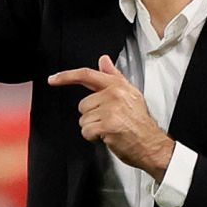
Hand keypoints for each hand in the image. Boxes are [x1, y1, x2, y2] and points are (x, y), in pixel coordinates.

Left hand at [48, 55, 174, 181]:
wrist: (153, 146)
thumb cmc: (141, 123)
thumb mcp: (130, 95)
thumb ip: (114, 76)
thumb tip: (103, 60)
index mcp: (118, 86)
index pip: (88, 75)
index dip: (67, 76)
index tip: (53, 79)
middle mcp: (114, 95)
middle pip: (83, 104)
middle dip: (92, 115)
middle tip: (109, 120)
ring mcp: (110, 110)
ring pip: (83, 119)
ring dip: (93, 127)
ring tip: (110, 128)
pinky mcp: (107, 125)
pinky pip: (86, 131)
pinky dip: (93, 137)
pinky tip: (108, 137)